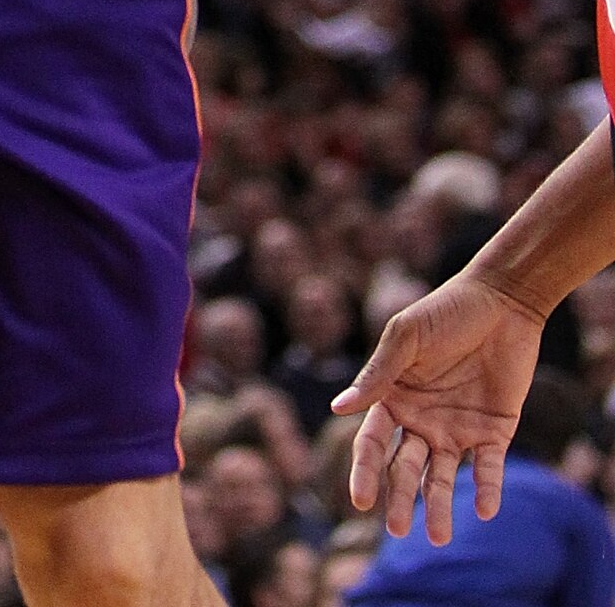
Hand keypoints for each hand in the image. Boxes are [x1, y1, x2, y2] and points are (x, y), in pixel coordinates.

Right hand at [332, 270, 543, 540]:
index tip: (360, 501)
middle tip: (398, 530)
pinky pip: (487, 468)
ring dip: (440, 507)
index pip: (372, 442)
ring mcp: (457, 428)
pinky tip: (483, 509)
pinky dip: (486, 489)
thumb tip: (338, 409)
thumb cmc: (446, 310)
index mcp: (394, 396)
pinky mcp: (494, 431)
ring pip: (444, 477)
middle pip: (406, 467)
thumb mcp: (406, 336)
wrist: (503, 302)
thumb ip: (378, 374)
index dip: (365, 471)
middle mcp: (422, 419)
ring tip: (439, 538)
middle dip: (401, 499)